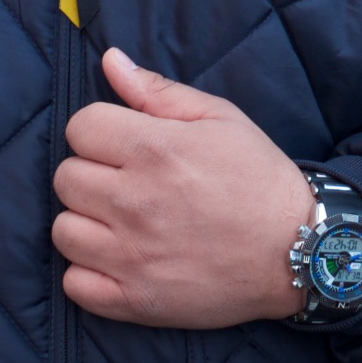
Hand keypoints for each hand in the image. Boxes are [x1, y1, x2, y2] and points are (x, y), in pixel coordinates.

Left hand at [52, 49, 314, 328]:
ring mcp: (131, 256)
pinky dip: (88, 273)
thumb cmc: (258, 179)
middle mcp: (135, 201)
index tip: (123, 145)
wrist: (298, 251)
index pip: (79, 127)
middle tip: (126, 184)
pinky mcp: (134, 301)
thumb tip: (109, 61)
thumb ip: (157, 90)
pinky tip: (118, 260)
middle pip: (65, 177)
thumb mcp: (220, 119)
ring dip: (86, 224)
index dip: (99, 131)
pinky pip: (74, 284)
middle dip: (91, 173)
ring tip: (121, 223)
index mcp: (155, 149)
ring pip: (63, 231)